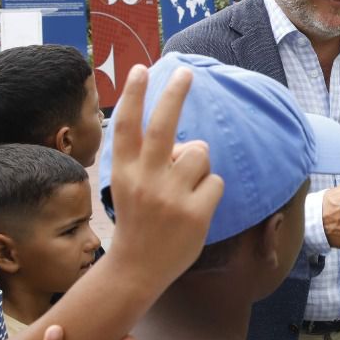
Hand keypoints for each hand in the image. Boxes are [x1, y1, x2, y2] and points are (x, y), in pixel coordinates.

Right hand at [105, 65, 225, 286]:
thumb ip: (150, 162)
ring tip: (185, 191)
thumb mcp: (130, 188)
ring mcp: (170, 196)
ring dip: (199, 167)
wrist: (137, 269)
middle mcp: (145, 179)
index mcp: (124, 171)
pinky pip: (215, 181)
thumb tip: (188, 142)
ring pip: (200, 153)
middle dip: (175, 94)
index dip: (132, 95)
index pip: (126, 125)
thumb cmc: (139, 222)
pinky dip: (209, 191)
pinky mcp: (194, 212)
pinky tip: (194, 210)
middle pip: (163, 125)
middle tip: (186, 72)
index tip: (139, 69)